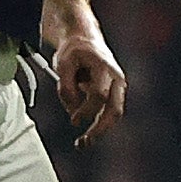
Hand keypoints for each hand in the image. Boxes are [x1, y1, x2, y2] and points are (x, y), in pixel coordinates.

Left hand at [42, 17, 125, 144]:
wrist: (84, 39)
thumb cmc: (74, 50)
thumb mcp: (63, 64)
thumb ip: (66, 87)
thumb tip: (73, 109)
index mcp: (105, 67)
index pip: (99, 95)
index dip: (86, 110)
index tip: (74, 120)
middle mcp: (116, 78)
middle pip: (114, 110)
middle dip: (100, 129)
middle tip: (85, 142)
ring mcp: (117, 86)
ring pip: (114, 113)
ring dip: (100, 130)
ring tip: (84, 143)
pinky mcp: (114, 93)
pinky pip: (109, 111)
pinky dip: (98, 123)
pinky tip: (86, 133)